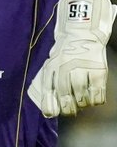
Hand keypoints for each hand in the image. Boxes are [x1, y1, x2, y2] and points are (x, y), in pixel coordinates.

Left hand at [28, 0, 116, 116]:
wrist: (81, 34)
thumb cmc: (64, 54)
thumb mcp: (52, 64)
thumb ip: (49, 85)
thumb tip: (48, 111)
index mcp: (52, 66)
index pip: (48, 90)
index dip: (49, 105)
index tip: (51, 113)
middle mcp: (66, 68)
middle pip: (66, 98)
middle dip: (67, 108)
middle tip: (70, 110)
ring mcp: (83, 69)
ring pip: (83, 99)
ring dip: (82, 104)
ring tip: (81, 100)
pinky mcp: (98, 71)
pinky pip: (98, 95)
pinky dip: (95, 100)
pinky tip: (92, 96)